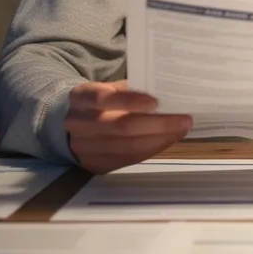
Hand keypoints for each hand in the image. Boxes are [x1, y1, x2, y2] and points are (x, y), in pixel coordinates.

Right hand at [64, 80, 191, 173]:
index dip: (130, 101)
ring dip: (160, 139)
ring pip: (128, 147)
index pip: (103, 98)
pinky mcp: (95, 164)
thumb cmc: (99, 103)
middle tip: (184, 119)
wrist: (68, 127)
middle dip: (158, 124)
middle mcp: (79, 123)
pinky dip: (152, 150)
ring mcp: (84, 147)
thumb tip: (166, 92)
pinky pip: (129, 160)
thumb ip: (130, 90)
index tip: (156, 102)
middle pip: (121, 126)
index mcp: (81, 98)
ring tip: (181, 130)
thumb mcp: (107, 89)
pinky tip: (167, 140)